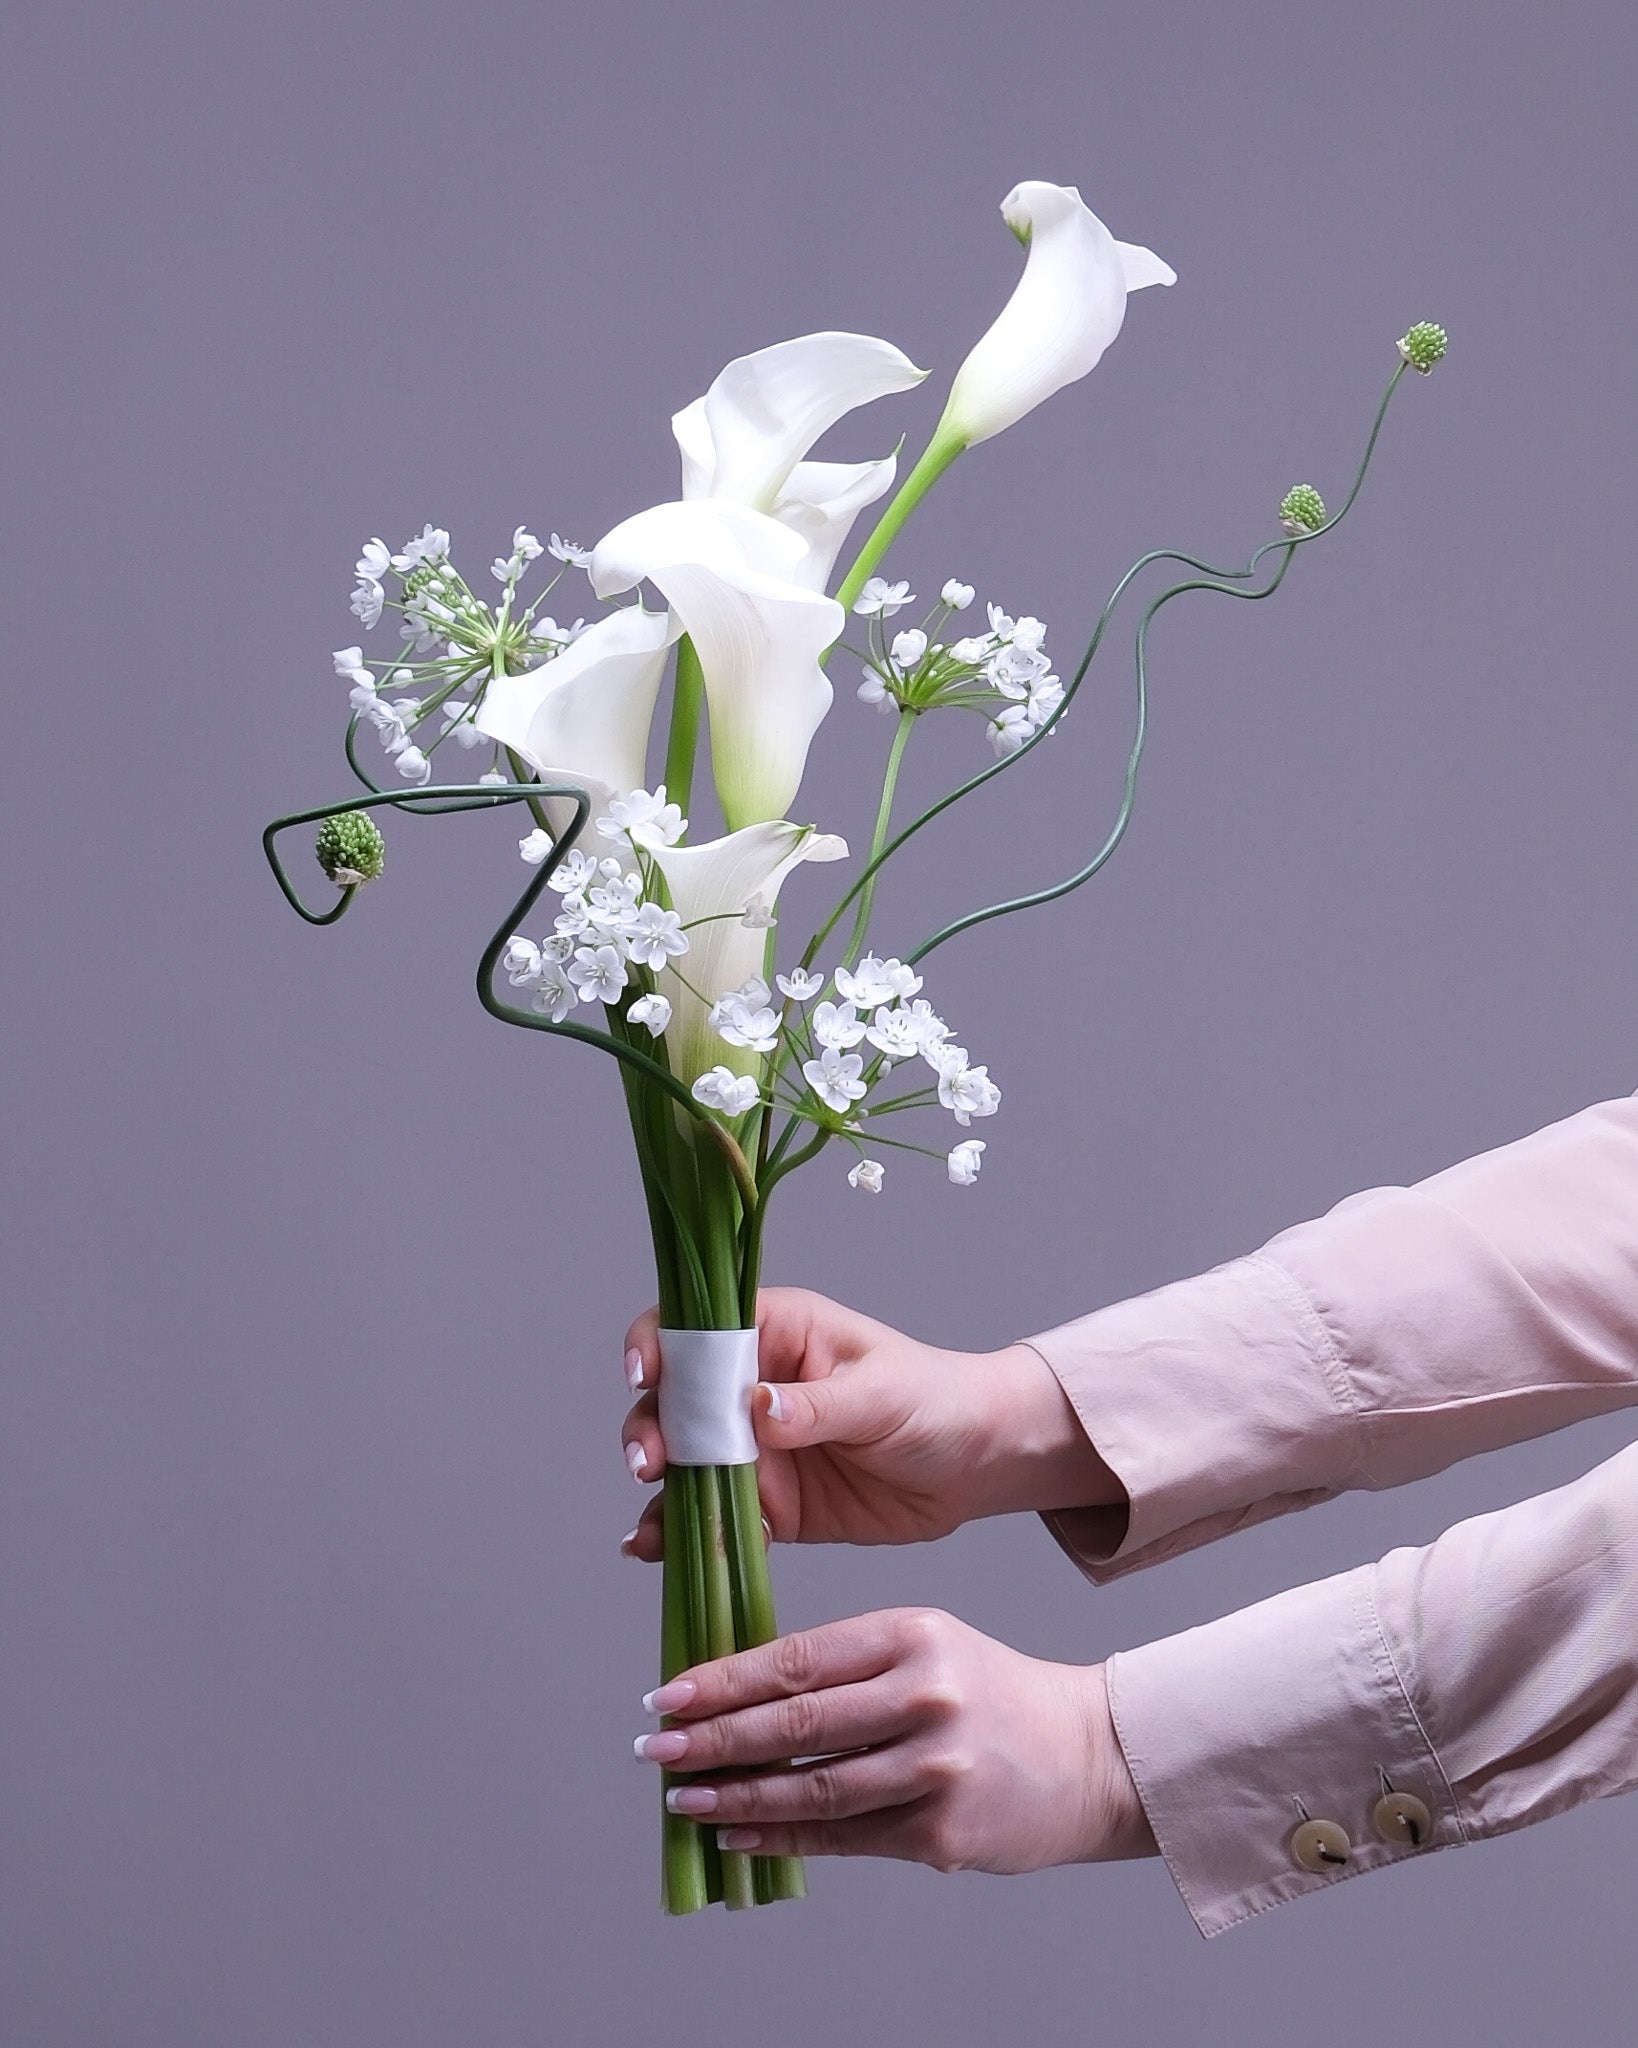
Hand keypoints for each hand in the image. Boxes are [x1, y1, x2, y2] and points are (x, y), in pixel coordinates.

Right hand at [619, 1288, 1123, 1559]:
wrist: (977, 1465)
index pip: (696, 1325)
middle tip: (650, 1462)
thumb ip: (818, 1404)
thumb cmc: (936, 1400)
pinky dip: (681, 1534)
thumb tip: (757, 1407)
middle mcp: (750, 1386)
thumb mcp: (881, 1394)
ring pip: (683, 1464)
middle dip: (652, 1428)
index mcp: (775, 1332)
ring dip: (658, 1490)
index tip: (643, 1373)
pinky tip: (658, 1550)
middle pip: (674, 1400)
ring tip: (650, 1525)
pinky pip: (712, 1517)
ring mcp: (754, 1449)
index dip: (658, 1342)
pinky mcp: (768, 1503)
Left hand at [631, 1606, 1156, 1871]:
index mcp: (910, 1634)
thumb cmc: (986, 1694)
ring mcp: (934, 1765)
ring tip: (684, 1799)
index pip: (795, 1658)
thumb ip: (843, 1665)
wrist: (1084, 1754)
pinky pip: (842, 1835)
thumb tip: (736, 1694)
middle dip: (712, 1740)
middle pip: (794, 1724)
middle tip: (656, 1750)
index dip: (722, 1681)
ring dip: (736, 1798)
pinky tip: (739, 1835)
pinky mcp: (941, 1828)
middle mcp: (923, 1694)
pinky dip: (782, 1837)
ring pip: (810, 1788)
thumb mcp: (923, 1647)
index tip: (668, 1696)